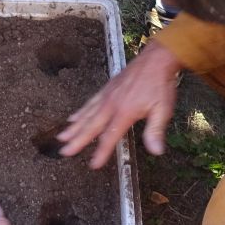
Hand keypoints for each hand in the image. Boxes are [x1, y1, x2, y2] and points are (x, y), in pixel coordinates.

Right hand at [57, 39, 181, 168]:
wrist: (155, 59)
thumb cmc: (160, 85)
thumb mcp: (163, 109)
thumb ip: (155, 131)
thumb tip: (156, 151)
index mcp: (124, 112)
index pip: (110, 136)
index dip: (101, 152)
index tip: (93, 165)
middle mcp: (111, 105)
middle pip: (91, 126)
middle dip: (77, 140)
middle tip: (63, 152)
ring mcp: (107, 96)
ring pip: (86, 115)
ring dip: (73, 127)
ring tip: (61, 137)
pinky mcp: (106, 89)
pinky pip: (89, 103)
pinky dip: (80, 112)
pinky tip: (73, 118)